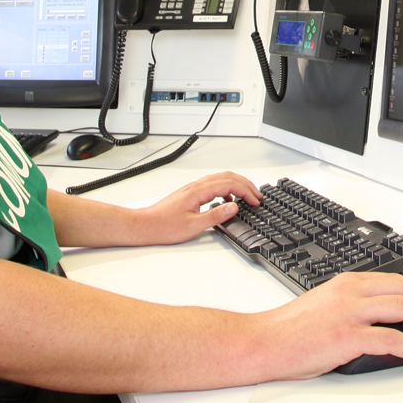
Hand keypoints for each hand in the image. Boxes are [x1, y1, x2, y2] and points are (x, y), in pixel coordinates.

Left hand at [127, 171, 261, 245]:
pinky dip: (225, 189)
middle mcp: (196, 186)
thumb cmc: (164, 226)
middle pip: (227, 176)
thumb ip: (216, 215)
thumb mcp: (193, 225)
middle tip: (257, 194)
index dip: (246, 191)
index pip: (229, 184)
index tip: (256, 200)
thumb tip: (234, 206)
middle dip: (245, 183)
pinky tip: (226, 201)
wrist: (145, 225)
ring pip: (220, 179)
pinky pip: (212, 185)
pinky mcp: (190, 193)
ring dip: (236, 185)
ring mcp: (193, 188)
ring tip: (247, 195)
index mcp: (198, 191)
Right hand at [251, 271, 402, 378]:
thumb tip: (382, 320)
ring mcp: (351, 314)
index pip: (397, 280)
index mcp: (348, 282)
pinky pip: (393, 341)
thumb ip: (354, 307)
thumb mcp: (326, 305)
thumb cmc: (290, 330)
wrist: (264, 342)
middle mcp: (352, 293)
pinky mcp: (348, 338)